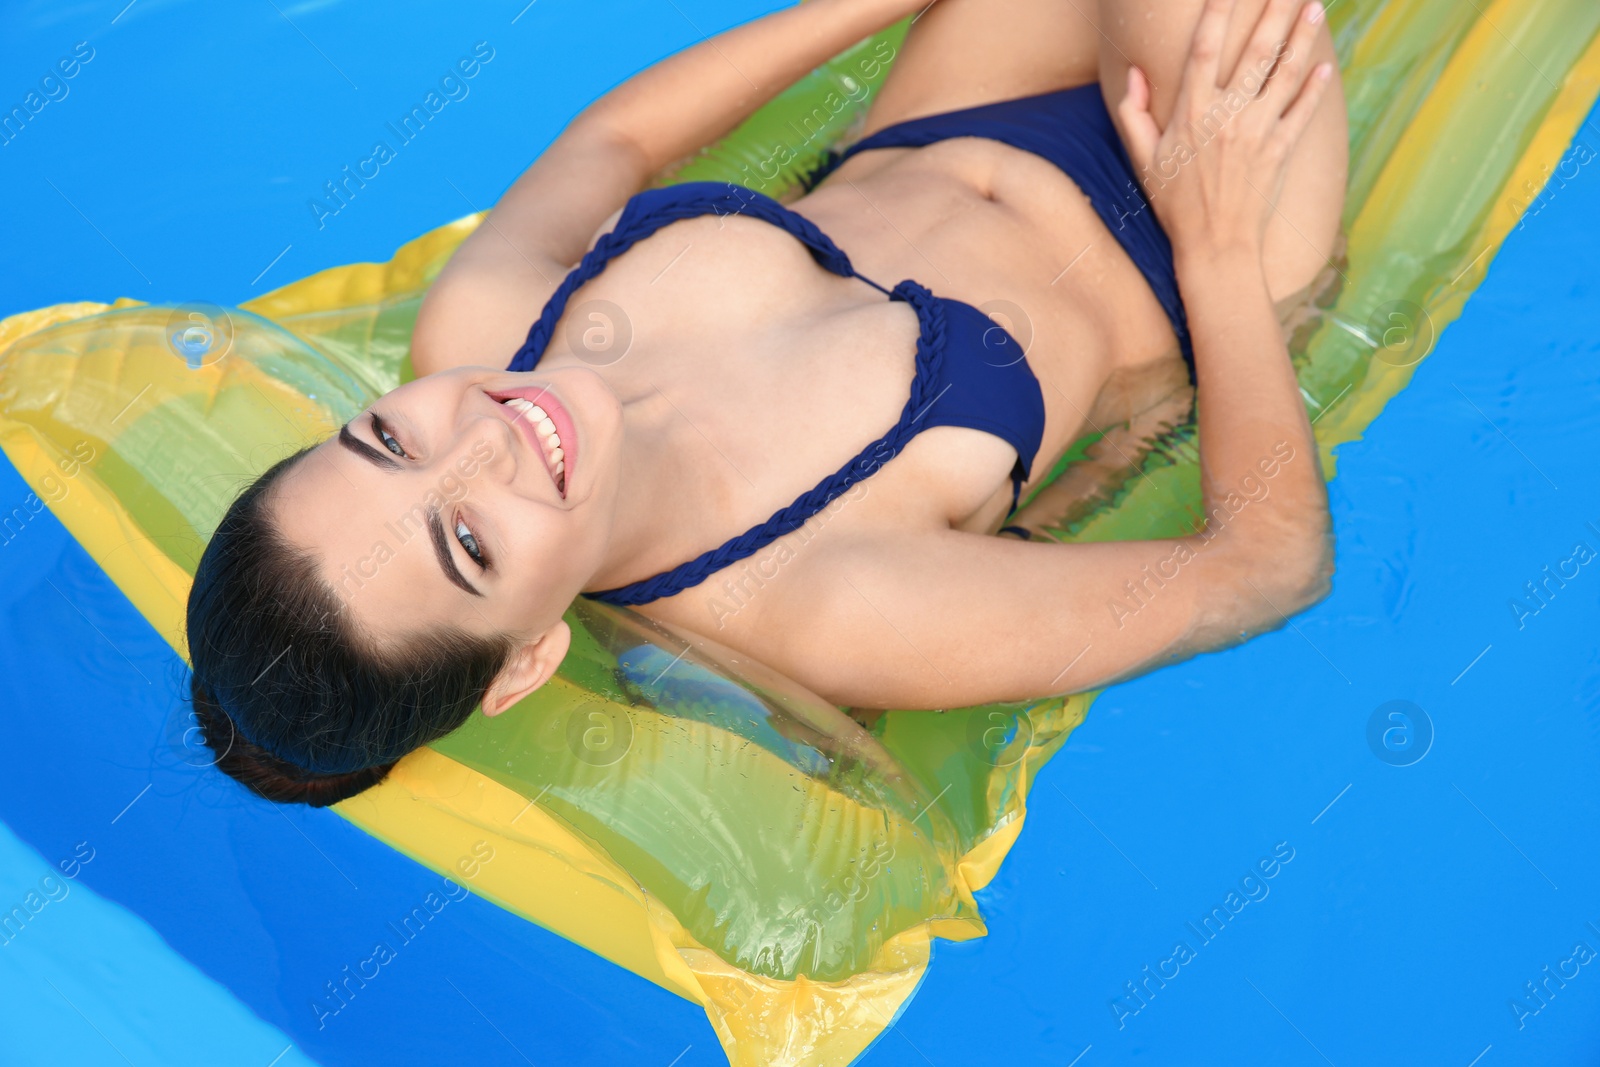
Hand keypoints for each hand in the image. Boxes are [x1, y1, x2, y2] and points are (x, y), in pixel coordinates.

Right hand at [1117, 0, 1334, 262]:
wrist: (1214, 246)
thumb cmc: (1173, 204)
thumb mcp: (1142, 159)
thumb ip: (1133, 113)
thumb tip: (1134, 74)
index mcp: (1191, 113)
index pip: (1204, 49)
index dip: (1216, 13)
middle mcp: (1227, 115)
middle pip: (1256, 51)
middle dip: (1273, 11)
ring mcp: (1258, 131)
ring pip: (1285, 73)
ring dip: (1302, 37)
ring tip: (1314, 7)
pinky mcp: (1280, 151)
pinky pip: (1303, 112)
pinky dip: (1316, 89)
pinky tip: (1326, 67)